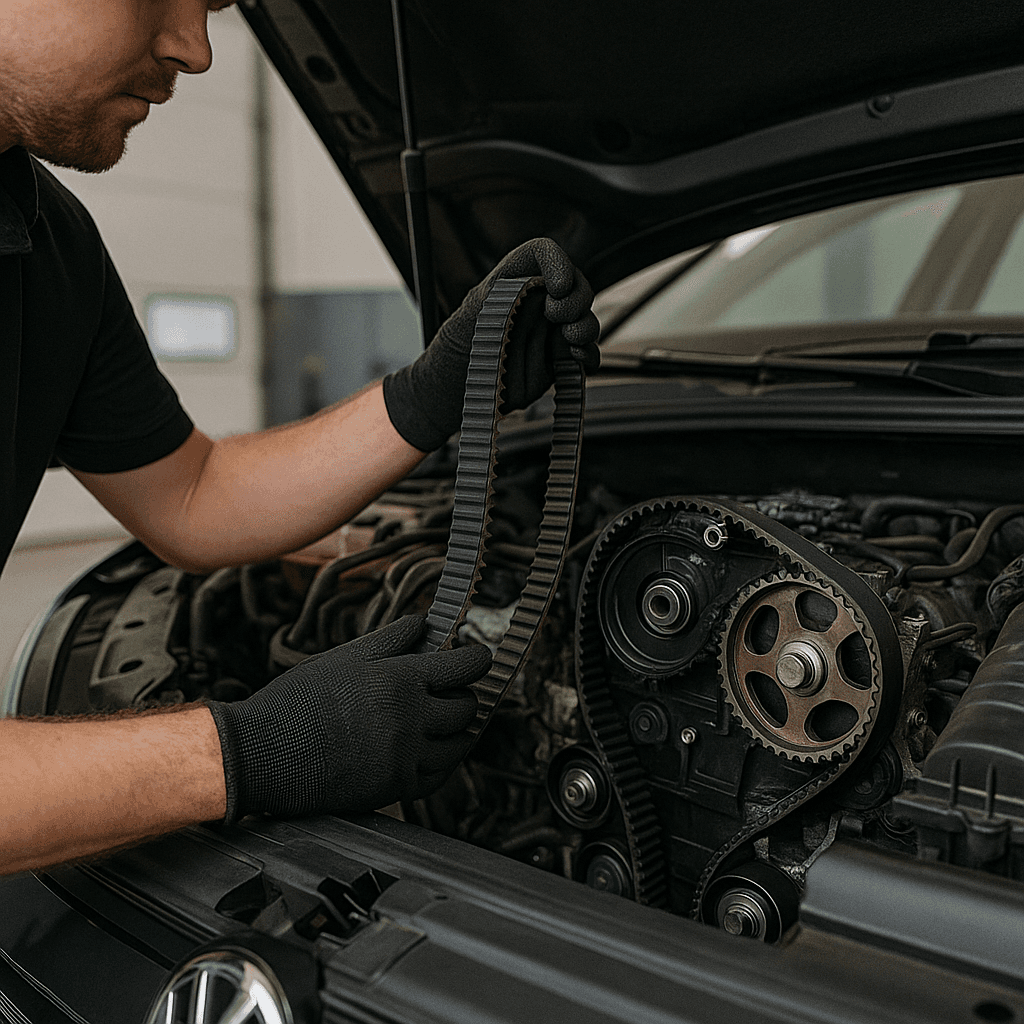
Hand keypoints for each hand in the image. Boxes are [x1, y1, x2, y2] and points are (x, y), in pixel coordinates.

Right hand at [208, 615, 488, 819]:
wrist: (260, 754)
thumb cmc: (295, 702)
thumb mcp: (342, 658)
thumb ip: (389, 640)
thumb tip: (422, 623)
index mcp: (397, 680)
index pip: (462, 668)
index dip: (478, 660)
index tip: (482, 658)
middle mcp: (408, 719)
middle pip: (465, 707)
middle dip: (463, 696)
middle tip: (452, 691)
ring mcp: (404, 757)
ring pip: (458, 745)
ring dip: (457, 732)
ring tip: (444, 722)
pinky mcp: (394, 789)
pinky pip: (438, 777)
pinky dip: (442, 763)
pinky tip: (431, 752)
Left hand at [383, 238, 600, 452]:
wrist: (462, 388)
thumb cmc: (461, 345)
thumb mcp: (474, 312)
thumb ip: (502, 295)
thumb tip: (540, 288)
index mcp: (516, 279)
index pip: (543, 254)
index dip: (558, 264)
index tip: (557, 288)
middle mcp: (540, 301)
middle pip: (576, 286)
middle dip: (575, 300)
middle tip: (556, 316)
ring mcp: (553, 331)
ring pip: (586, 320)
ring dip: (586, 328)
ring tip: (569, 339)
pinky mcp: (561, 359)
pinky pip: (587, 354)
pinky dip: (589, 356)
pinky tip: (577, 359)